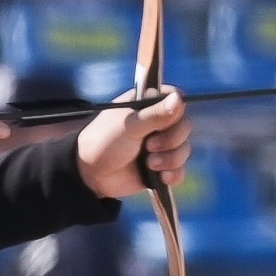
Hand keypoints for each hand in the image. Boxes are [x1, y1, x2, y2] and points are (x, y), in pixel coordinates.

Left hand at [75, 86, 191, 198]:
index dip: (177, 111)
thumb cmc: (104, 141)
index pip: (177, 100)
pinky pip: (180, 170)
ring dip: (170, 159)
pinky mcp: (161, 168)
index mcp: (149, 105)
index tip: (165, 120)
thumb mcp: (129, 125)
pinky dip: (173, 174)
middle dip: (172, 140)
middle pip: (185, 127)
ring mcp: (161, 146)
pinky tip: (160, 177)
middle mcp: (158, 123)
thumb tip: (180, 99)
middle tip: (150, 145)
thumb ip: (155, 114)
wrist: (91, 175)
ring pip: (184, 150)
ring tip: (149, 164)